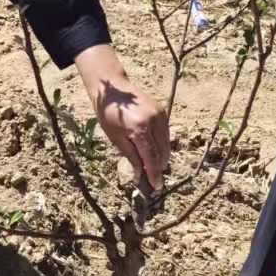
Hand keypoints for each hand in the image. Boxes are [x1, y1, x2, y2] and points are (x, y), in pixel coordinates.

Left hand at [73, 45, 170, 186]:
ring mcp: (160, 115)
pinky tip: (152, 151)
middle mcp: (153, 121)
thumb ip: (131, 156)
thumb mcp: (115, 138)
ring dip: (161, 158)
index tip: (156, 186)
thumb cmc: (108, 114)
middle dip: (158, 168)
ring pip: (166, 145)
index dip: (154, 174)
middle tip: (152, 180)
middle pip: (162, 152)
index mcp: (139, 128)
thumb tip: (140, 174)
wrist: (114, 89)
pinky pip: (166, 135)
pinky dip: (161, 145)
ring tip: (152, 167)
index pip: (151, 157)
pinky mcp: (163, 112)